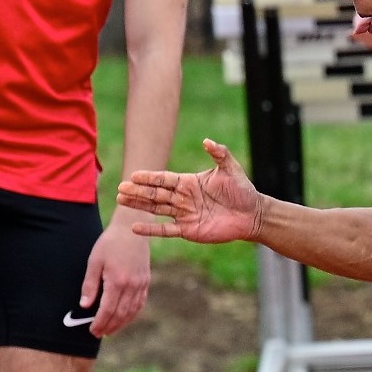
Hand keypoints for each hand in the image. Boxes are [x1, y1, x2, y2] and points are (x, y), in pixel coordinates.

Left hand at [78, 218, 150, 337]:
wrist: (132, 229)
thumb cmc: (110, 243)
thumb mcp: (94, 261)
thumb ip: (90, 285)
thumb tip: (85, 306)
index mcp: (117, 281)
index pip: (107, 310)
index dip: (99, 323)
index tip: (92, 330)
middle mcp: (132, 285)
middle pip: (120, 314)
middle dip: (109, 326)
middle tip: (98, 333)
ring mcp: (141, 284)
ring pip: (132, 311)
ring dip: (121, 324)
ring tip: (110, 330)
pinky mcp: (146, 281)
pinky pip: (140, 303)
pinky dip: (132, 314)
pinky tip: (124, 318)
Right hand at [116, 138, 262, 243]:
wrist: (252, 214)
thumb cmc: (242, 190)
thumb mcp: (230, 169)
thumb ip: (219, 154)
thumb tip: (207, 141)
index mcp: (189, 182)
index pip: (164, 179)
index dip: (150, 178)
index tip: (134, 175)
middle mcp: (183, 197)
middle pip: (156, 193)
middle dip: (138, 191)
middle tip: (120, 188)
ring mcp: (184, 214)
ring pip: (157, 208)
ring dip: (139, 205)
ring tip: (121, 201)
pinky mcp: (188, 230)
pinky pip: (166, 229)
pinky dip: (151, 229)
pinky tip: (135, 228)